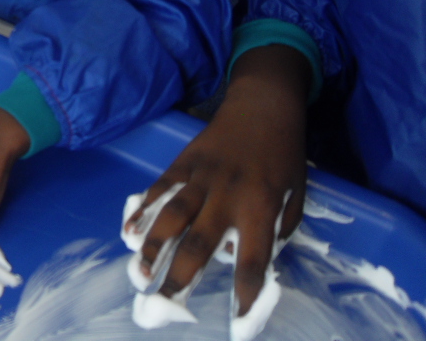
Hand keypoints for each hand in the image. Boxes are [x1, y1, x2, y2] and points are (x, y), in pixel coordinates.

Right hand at [125, 45, 310, 314]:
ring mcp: (201, 178)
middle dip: (180, 277)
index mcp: (261, 207)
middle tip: (163, 302)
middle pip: (200, 244)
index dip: (244, 293)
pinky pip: (160, 189)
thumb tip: (243, 253)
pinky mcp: (184, 163)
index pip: (252, 260)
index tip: (236, 320)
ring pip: (172, 217)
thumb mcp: (295, 196)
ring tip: (141, 272)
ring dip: (153, 247)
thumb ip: (275, 229)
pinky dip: (143, 210)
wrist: (262, 106)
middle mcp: (228, 196)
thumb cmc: (284, 155)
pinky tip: (129, 230)